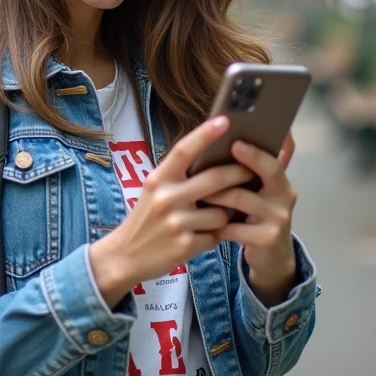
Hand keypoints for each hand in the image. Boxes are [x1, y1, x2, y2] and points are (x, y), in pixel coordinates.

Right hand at [89, 116, 255, 306]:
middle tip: (251, 170)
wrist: (124, 255)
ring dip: (227, 212)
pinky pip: (215, 235)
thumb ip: (178, 176)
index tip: (225, 120)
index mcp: (158, 179)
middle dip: (239, 173)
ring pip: (221, 212)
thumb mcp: (154, 190)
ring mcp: (176, 224)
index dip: (205, 134)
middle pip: (215, 180)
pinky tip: (207, 234)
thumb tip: (213, 156)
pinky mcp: (185, 246)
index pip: (183, 150)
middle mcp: (166, 198)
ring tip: (221, 213)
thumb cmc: (146, 217)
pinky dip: (216, 234)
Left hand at [200, 132, 297, 305]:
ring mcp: (278, 218)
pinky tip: (201, 221)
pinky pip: (233, 227)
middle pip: (262, 175)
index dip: (255, 152)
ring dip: (215, 194)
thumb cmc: (257, 218)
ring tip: (195, 191)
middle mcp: (285, 196)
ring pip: (241, 198)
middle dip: (234, 166)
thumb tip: (225, 143)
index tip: (234, 142)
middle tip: (206, 166)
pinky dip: (215, 223)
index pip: (273, 160)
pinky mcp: (267, 239)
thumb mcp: (259, 194)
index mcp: (281, 181)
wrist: (273, 257)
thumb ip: (250, 173)